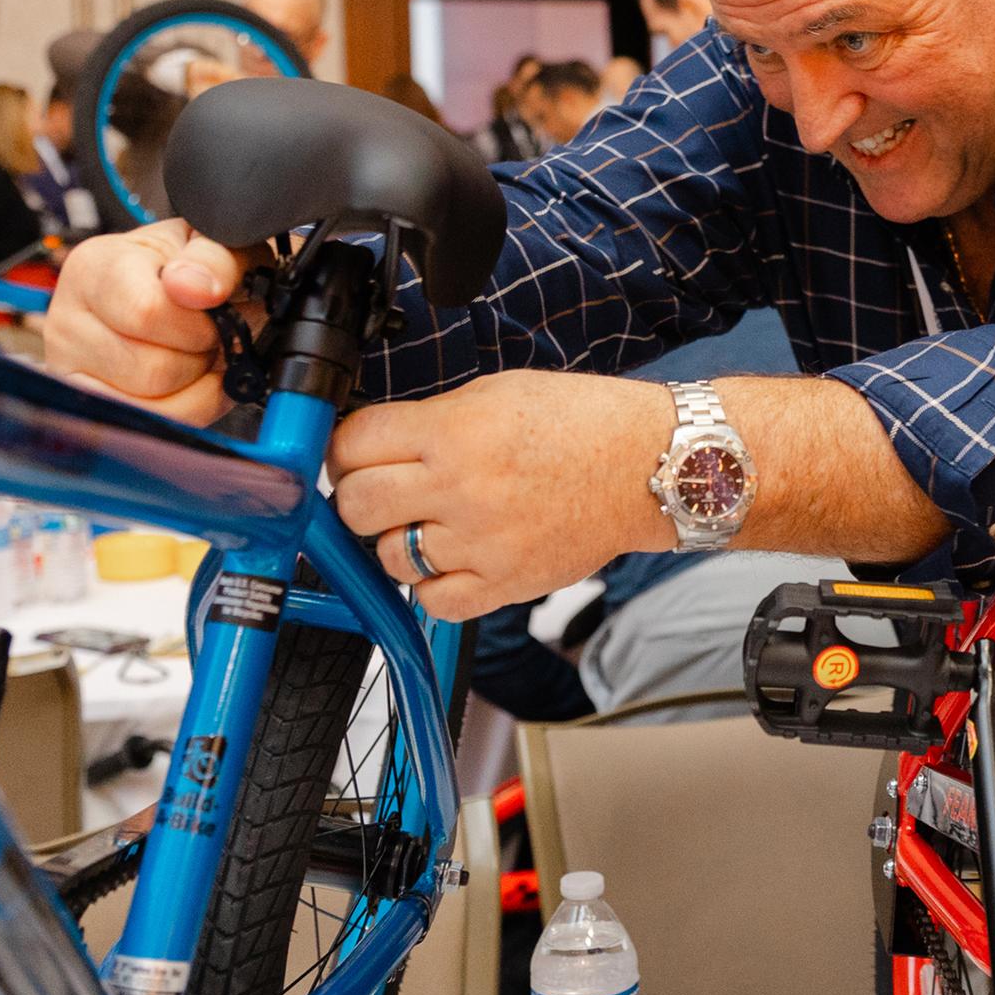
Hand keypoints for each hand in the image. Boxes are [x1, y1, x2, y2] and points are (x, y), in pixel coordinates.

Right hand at [45, 219, 252, 424]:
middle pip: (154, 370)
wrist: (169, 284)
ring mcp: (70, 371)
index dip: (200, 323)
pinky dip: (189, 409)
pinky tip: (190, 380)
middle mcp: (67, 322)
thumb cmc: (186, 265)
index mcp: (94, 269)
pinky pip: (153, 427)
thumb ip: (213, 258)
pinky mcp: (88, 407)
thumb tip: (197, 287)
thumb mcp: (209, 242)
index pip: (147, 312)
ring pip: (155, 408)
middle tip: (210, 334)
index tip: (216, 309)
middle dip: (202, 356)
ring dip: (198, 385)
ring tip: (197, 352)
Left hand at [330, 370, 674, 620]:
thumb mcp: (496, 393)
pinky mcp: (506, 583)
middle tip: (388, 489)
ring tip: (434, 521)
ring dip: (400, 540)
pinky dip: (433, 584)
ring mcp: (483, 542)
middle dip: (363, 495)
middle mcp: (462, 488)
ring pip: (389, 557)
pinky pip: (433, 601)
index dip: (345, 448)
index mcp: (455, 430)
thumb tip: (373, 444)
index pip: (353, 444)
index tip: (355, 453)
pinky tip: (454, 557)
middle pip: (356, 506)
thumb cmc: (582, 422)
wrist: (648, 466)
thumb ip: (431, 421)